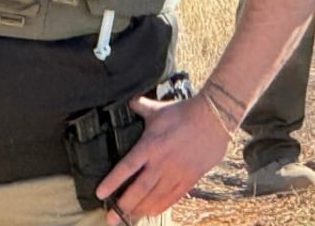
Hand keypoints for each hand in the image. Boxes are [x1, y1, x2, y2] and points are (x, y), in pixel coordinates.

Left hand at [96, 96, 230, 224]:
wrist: (215, 117)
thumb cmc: (185, 111)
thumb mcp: (159, 109)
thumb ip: (141, 107)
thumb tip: (129, 100)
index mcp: (150, 145)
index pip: (126, 167)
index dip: (112, 182)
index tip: (100, 194)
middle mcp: (161, 162)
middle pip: (139, 189)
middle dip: (123, 206)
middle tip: (111, 218)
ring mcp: (176, 172)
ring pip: (155, 197)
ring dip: (140, 209)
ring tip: (128, 218)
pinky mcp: (190, 177)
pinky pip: (173, 196)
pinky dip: (161, 206)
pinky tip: (152, 212)